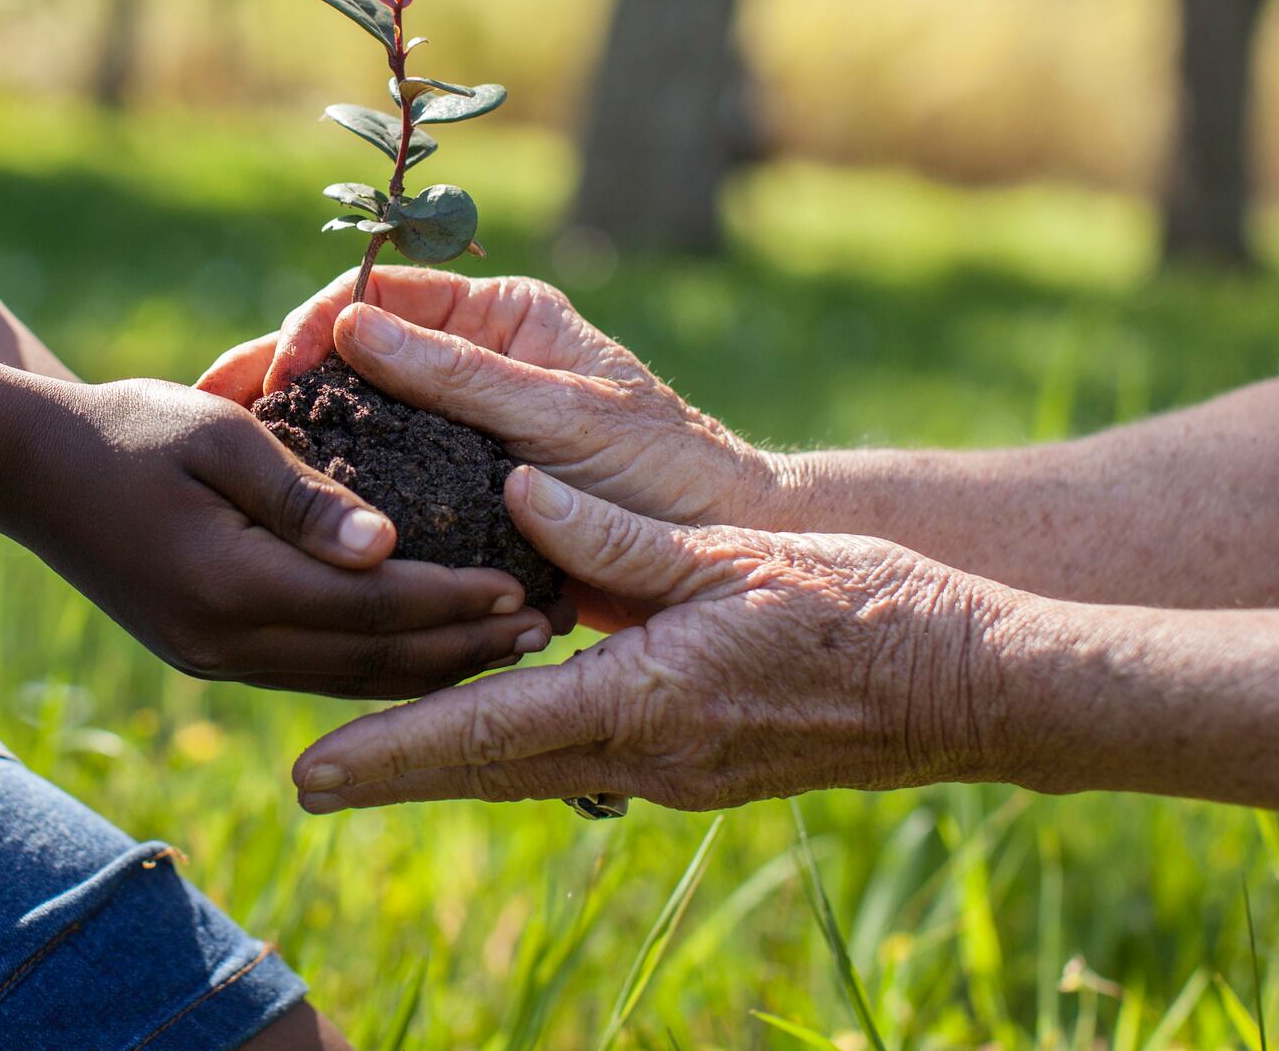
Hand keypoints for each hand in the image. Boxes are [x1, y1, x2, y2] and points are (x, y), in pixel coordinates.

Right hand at [12, 378, 556, 699]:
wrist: (29, 469)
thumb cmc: (130, 428)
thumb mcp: (222, 435)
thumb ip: (307, 495)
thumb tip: (390, 548)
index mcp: (230, 583)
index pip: (370, 606)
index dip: (453, 601)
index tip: (525, 587)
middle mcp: (224, 642)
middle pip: (369, 661)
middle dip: (461, 648)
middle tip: (543, 631)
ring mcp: (212, 657)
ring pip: (344, 678)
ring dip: (428, 667)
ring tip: (504, 648)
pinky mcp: (207, 653)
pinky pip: (311, 670)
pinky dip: (377, 663)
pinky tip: (423, 648)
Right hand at [198, 268, 779, 533]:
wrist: (714, 560)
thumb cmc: (661, 471)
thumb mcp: (558, 415)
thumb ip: (456, 373)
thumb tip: (349, 326)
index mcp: (499, 315)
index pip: (381, 297)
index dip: (315, 325)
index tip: (271, 369)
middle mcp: (471, 360)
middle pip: (355, 355)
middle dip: (285, 379)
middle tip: (212, 406)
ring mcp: (458, 426)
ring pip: (359, 420)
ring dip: (301, 438)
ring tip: (228, 460)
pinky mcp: (455, 488)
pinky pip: (382, 481)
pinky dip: (338, 493)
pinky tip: (285, 510)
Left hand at [290, 466, 1016, 808]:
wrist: (971, 686)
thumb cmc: (865, 611)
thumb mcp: (732, 557)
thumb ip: (617, 538)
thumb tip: (519, 495)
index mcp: (646, 703)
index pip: (488, 734)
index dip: (391, 753)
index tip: (310, 773)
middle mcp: (648, 756)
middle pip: (490, 771)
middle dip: (395, 775)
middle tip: (308, 784)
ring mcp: (674, 772)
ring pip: (533, 768)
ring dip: (451, 761)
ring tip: (371, 752)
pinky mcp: (698, 765)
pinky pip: (582, 757)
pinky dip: (520, 744)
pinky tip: (492, 716)